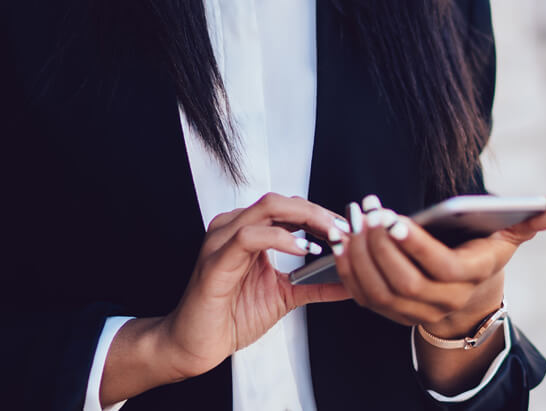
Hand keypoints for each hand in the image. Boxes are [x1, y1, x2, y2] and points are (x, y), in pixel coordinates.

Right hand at [154, 193, 350, 379]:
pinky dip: (278, 237)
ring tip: (330, 236)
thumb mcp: (285, 296)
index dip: (322, 214)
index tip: (349, 229)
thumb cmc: (231, 316)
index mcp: (249, 231)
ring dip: (305, 219)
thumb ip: (315, 285)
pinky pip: (248, 236)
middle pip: (282, 202)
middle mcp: (233, 228)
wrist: (196, 344)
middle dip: (319, 212)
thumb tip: (349, 280)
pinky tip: (302, 248)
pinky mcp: (216, 261)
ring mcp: (222, 241)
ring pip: (267, 209)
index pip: (290, 208)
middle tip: (344, 229)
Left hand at [332, 195, 545, 335]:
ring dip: (359, 258)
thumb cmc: (484, 254)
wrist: (468, 300)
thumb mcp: (512, 235)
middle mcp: (443, 301)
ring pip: (379, 291)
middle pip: (404, 281)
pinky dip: (347, 269)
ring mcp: (413, 311)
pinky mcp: (389, 311)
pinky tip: (340, 240)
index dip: (416, 245)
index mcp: (471, 277)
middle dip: (380, 246)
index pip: (441, 267)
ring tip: (351, 222)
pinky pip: (362, 295)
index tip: (394, 217)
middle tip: (366, 213)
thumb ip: (537, 218)